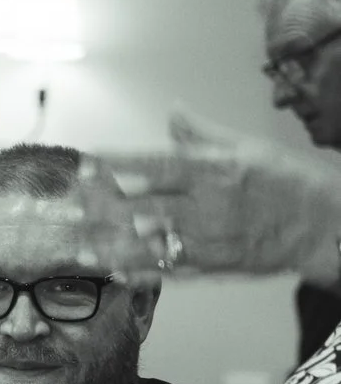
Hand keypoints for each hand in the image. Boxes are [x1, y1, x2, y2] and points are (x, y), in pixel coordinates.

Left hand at [66, 124, 340, 283]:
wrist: (326, 224)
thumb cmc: (289, 180)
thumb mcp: (248, 147)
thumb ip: (202, 133)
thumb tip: (172, 109)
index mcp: (216, 170)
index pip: (157, 163)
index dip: (118, 163)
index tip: (86, 161)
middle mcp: (210, 205)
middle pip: (145, 206)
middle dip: (102, 208)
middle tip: (69, 207)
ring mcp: (211, 239)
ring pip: (151, 244)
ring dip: (112, 248)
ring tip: (80, 249)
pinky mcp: (216, 265)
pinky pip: (171, 271)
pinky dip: (140, 274)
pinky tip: (114, 273)